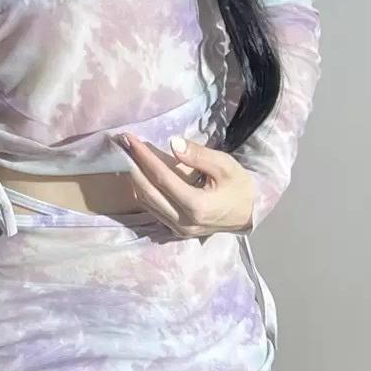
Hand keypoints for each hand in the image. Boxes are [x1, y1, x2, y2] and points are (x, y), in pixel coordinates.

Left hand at [112, 132, 255, 237]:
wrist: (249, 214)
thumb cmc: (239, 187)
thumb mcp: (226, 165)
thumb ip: (198, 155)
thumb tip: (172, 143)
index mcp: (197, 206)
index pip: (161, 178)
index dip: (143, 157)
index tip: (129, 139)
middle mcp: (183, 221)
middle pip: (147, 192)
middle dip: (132, 166)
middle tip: (122, 145)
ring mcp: (178, 229)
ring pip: (146, 202)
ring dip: (134, 178)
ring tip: (127, 156)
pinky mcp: (175, 230)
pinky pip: (152, 209)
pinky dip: (143, 190)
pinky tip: (139, 173)